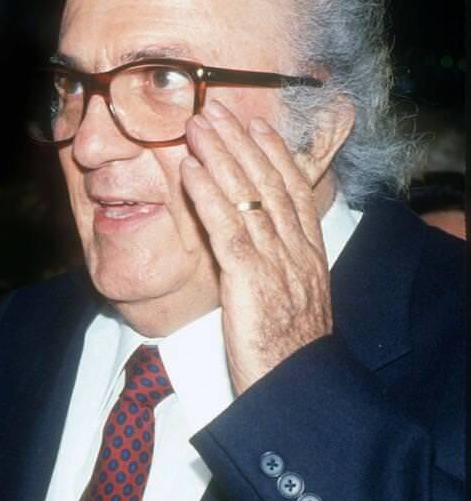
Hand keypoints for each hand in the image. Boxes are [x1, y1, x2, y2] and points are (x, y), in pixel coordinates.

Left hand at [179, 100, 331, 393]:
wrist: (296, 392)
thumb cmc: (286, 358)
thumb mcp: (289, 307)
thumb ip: (276, 276)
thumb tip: (255, 260)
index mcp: (308, 256)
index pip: (293, 192)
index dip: (275, 155)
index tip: (257, 126)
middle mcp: (296, 252)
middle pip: (269, 183)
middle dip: (241, 142)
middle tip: (217, 108)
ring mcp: (275, 263)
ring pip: (247, 197)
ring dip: (220, 156)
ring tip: (197, 124)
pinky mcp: (250, 280)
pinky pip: (226, 228)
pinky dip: (208, 195)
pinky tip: (191, 170)